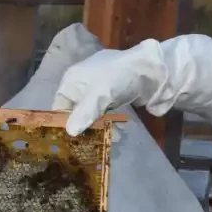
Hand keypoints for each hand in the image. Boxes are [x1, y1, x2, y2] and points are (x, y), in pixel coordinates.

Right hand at [51, 43, 167, 135]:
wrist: (152, 67)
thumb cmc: (120, 77)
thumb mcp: (100, 95)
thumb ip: (84, 114)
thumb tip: (69, 132)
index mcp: (72, 81)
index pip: (59, 107)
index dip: (63, 124)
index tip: (70, 142)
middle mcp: (82, 85)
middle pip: (76, 112)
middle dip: (85, 128)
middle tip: (93, 145)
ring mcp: (98, 89)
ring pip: (92, 113)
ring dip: (100, 127)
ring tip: (111, 139)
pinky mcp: (112, 94)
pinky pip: (105, 111)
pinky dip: (110, 121)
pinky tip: (118, 132)